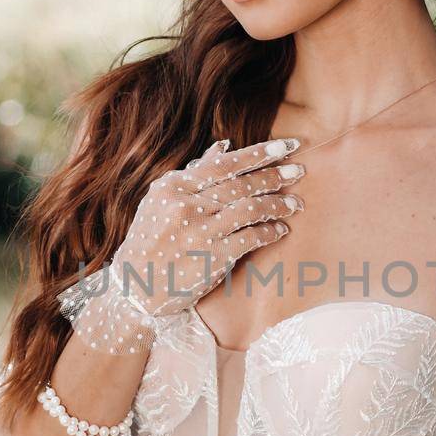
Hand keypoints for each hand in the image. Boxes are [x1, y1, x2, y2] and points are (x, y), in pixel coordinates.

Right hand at [60, 137, 304, 352]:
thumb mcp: (161, 201)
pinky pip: (250, 238)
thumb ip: (193, 174)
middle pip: (242, 184)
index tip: (285, 146)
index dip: (259, 153)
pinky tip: (281, 230)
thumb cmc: (149, 242)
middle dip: (275, 175)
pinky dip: (269, 231)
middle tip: (300, 170)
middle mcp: (186, 205)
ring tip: (296, 203)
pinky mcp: (212, 258)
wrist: (135, 289)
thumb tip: (224, 147)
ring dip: (277, 204)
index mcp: (174, 187)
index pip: (225, 164)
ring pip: (250, 208)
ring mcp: (200, 232)